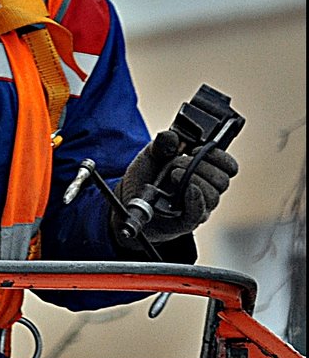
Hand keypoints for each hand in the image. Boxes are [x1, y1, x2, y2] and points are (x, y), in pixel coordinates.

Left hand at [113, 130, 238, 246]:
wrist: (129, 197)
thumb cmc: (146, 175)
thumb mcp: (152, 154)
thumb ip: (163, 143)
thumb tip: (173, 136)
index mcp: (204, 171)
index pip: (229, 167)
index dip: (220, 156)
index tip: (198, 149)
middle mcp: (205, 190)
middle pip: (222, 181)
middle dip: (200, 166)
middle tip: (177, 162)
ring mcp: (197, 206)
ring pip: (213, 196)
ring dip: (193, 179)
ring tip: (172, 174)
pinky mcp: (186, 221)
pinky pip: (199, 212)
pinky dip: (195, 198)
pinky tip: (187, 188)